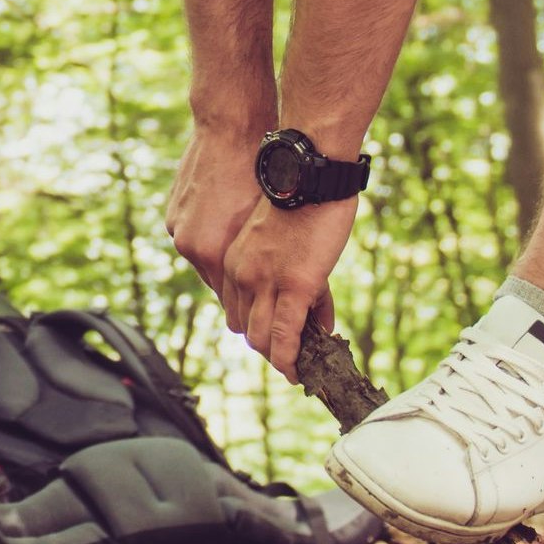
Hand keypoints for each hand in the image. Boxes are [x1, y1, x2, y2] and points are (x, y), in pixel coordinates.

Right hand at [163, 121, 266, 301]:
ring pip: (202, 257)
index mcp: (214, 252)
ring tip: (242, 248)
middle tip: (256, 282)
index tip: (261, 308)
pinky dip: (208, 235)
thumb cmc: (260, 175)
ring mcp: (177, 228)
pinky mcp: (172, 212)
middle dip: (234, 283)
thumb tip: (278, 287)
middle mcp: (190, 245)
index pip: (231, 298)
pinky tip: (226, 223)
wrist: (230, 129)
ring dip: (219, 256)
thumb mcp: (269, 223)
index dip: (249, 303)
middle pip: (215, 280)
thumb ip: (265, 259)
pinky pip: (192, 235)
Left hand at [220, 196, 357, 374]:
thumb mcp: (278, 234)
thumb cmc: (302, 194)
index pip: (236, 309)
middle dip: (270, 346)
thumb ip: (282, 266)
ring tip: (301, 367)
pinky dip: (290, 359)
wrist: (310, 171)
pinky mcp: (294, 286)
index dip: (258, 327)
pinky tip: (299, 371)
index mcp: (232, 260)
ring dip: (280, 358)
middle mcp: (241, 274)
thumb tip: (303, 297)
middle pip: (246, 328)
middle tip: (294, 356)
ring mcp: (266, 281)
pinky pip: (286, 335)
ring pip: (262, 338)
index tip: (278, 336)